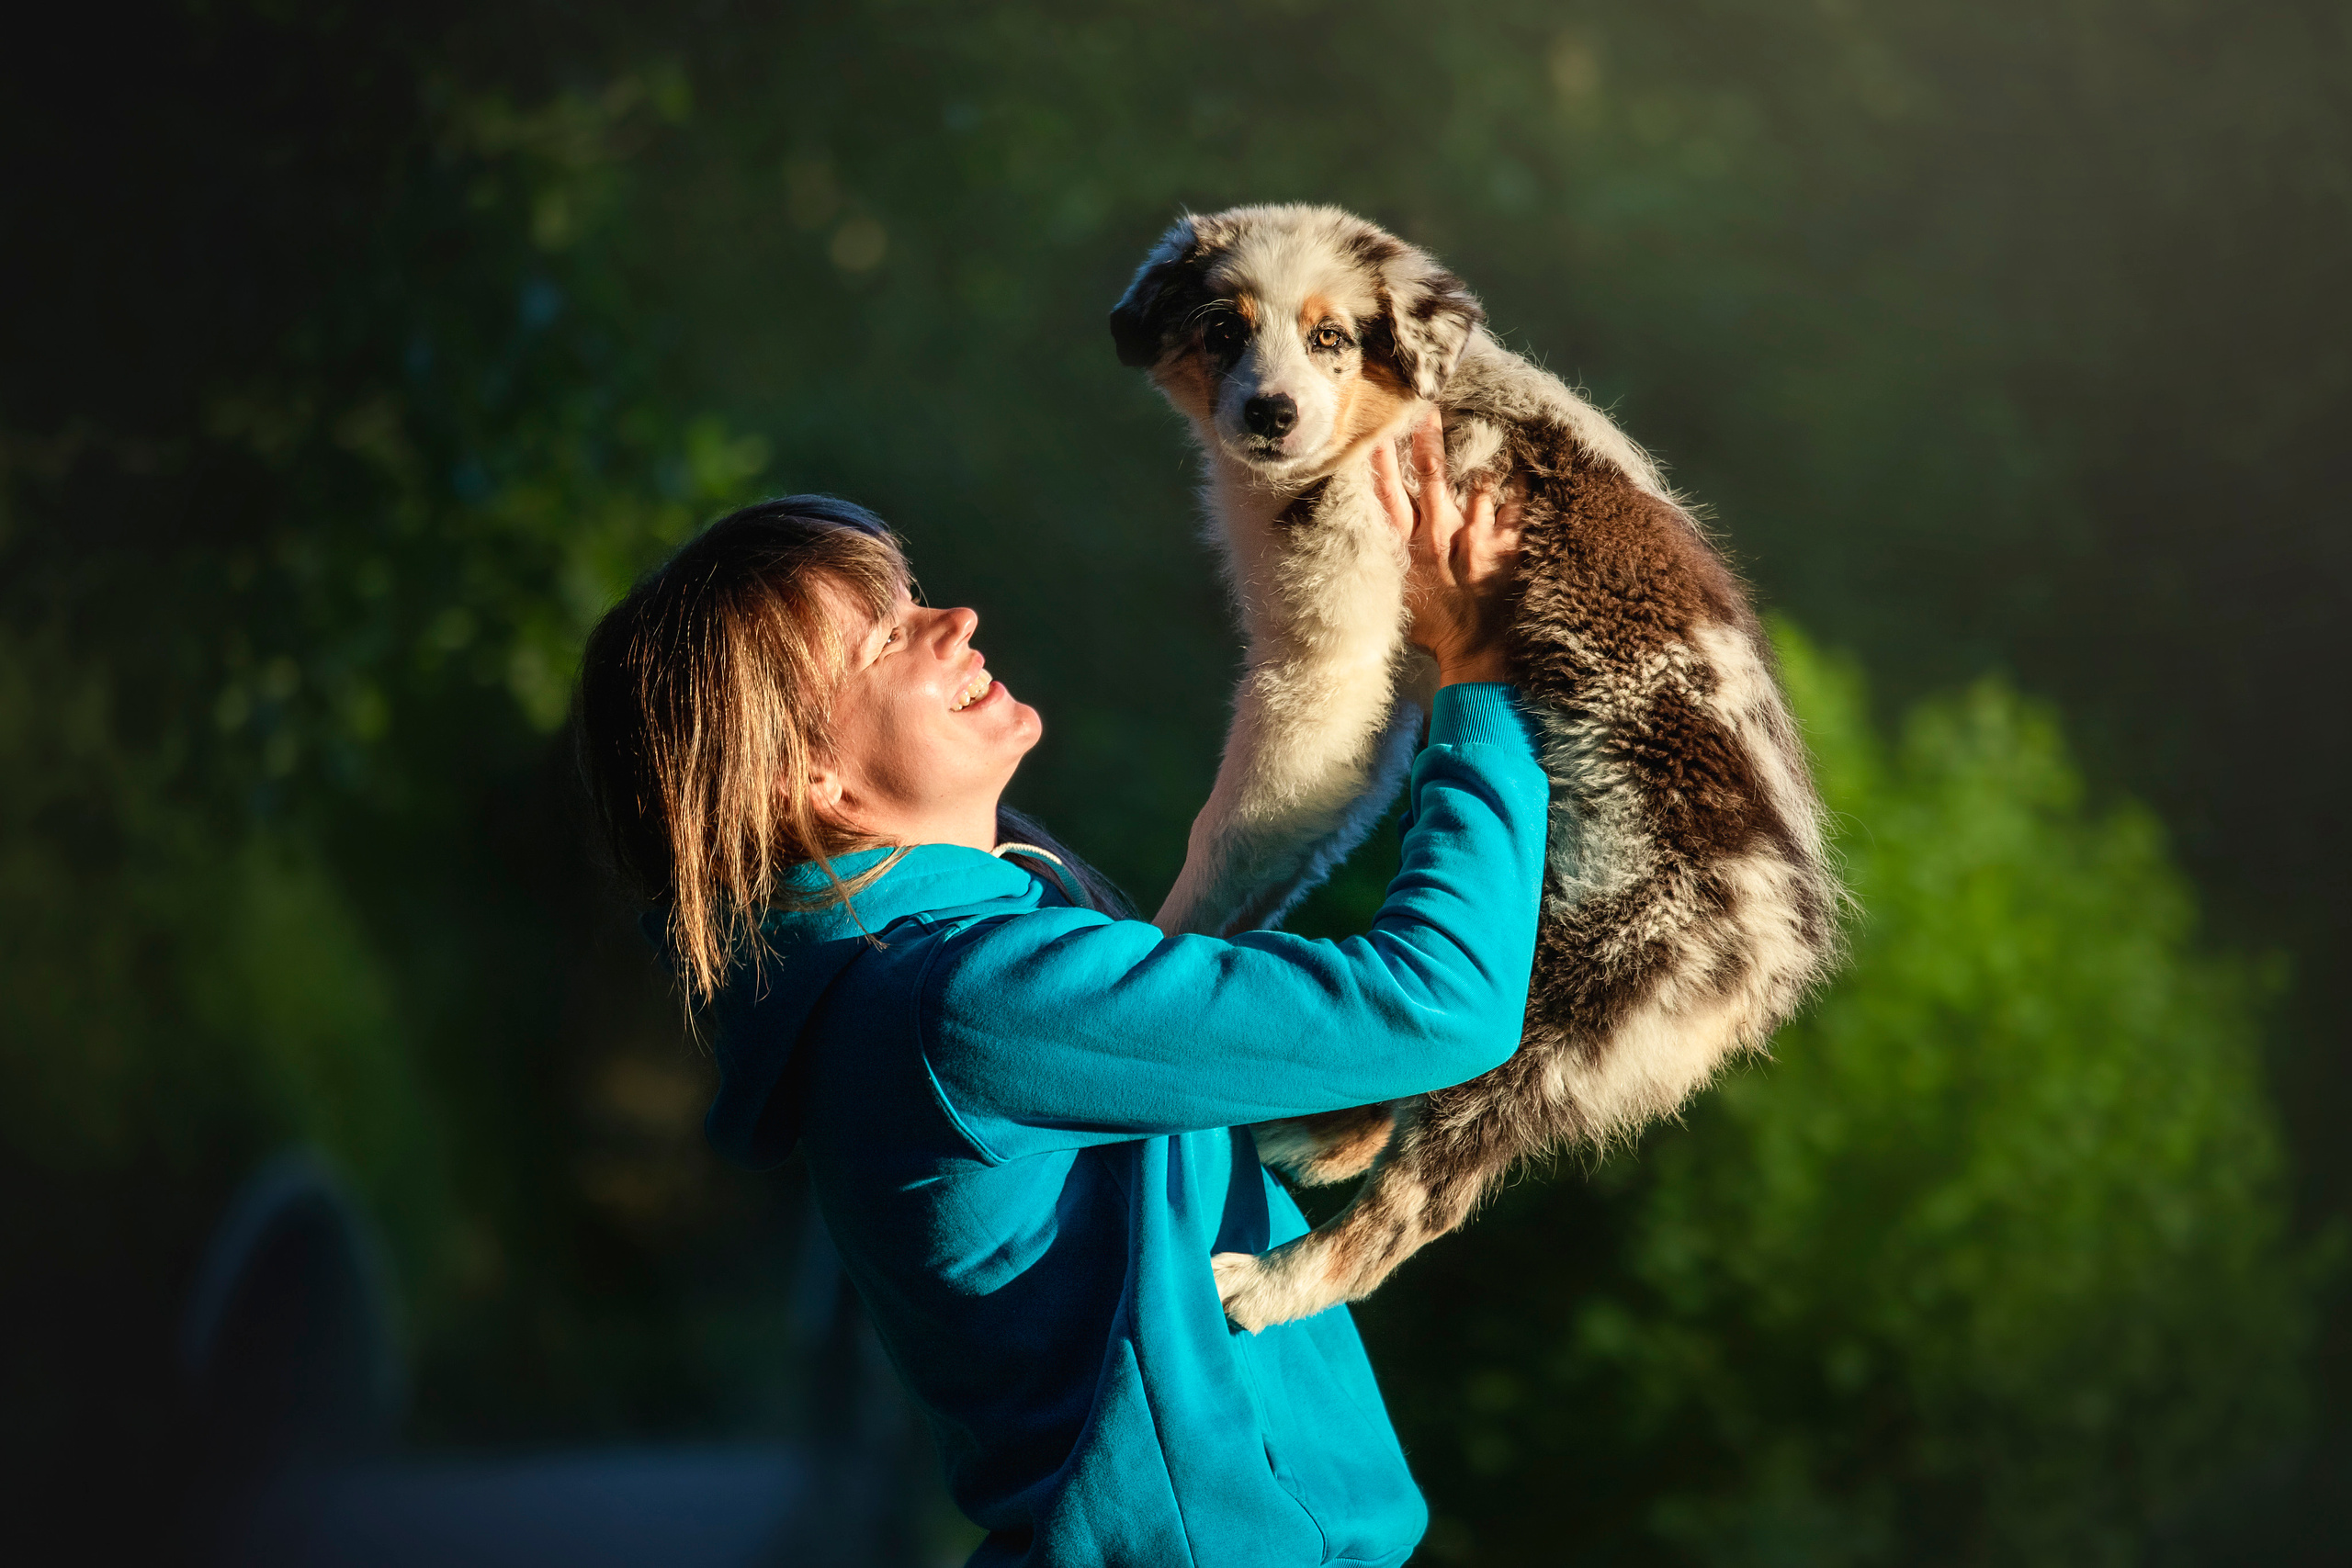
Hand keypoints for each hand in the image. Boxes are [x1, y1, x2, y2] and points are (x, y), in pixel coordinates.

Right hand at [1371, 411, 1523, 685]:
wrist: (1475, 657)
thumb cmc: (1432, 631)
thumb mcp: (1395, 596)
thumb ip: (1384, 563)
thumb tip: (1366, 541)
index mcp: (1407, 547)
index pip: (1387, 493)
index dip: (1380, 459)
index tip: (1377, 429)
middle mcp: (1440, 536)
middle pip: (1429, 476)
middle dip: (1425, 439)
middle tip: (1425, 405)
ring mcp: (1477, 539)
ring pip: (1475, 484)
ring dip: (1476, 455)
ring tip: (1481, 422)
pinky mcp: (1508, 548)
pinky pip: (1517, 506)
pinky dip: (1520, 484)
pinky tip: (1523, 460)